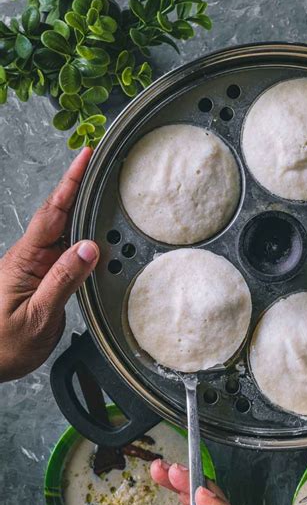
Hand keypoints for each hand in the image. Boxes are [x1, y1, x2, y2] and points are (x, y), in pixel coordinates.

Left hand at [0, 148, 98, 381]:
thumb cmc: (4, 346)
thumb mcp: (38, 316)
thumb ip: (64, 280)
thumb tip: (89, 247)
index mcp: (25, 261)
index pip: (52, 213)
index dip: (70, 183)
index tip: (85, 158)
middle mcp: (28, 259)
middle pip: (56, 214)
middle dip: (76, 186)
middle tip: (98, 163)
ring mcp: (32, 268)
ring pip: (61, 232)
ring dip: (78, 209)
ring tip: (100, 191)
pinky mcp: (37, 279)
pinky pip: (62, 251)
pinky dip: (78, 236)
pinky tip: (90, 235)